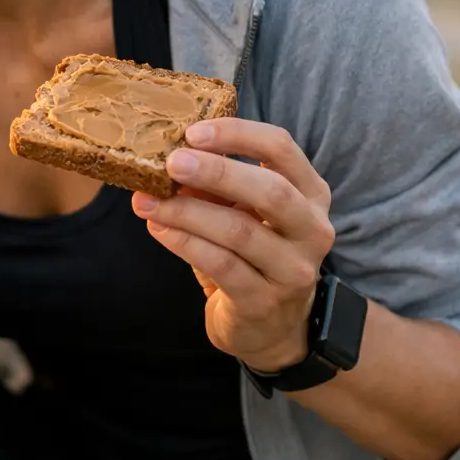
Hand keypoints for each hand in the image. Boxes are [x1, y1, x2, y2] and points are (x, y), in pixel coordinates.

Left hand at [132, 119, 333, 371]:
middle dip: (216, 173)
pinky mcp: (264, 302)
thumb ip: (216, 185)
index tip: (193, 131)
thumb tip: (164, 157)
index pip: (282, 149)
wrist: (272, 328)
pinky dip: (185, 242)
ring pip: (240, 231)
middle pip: (271, 191)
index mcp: (310, 193)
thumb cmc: (253, 254)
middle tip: (171, 162)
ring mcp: (293, 270)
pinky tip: (159, 227)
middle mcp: (312, 230)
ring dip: (187, 211)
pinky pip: (221, 265)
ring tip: (147, 200)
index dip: (238, 134)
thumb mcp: (244, 212)